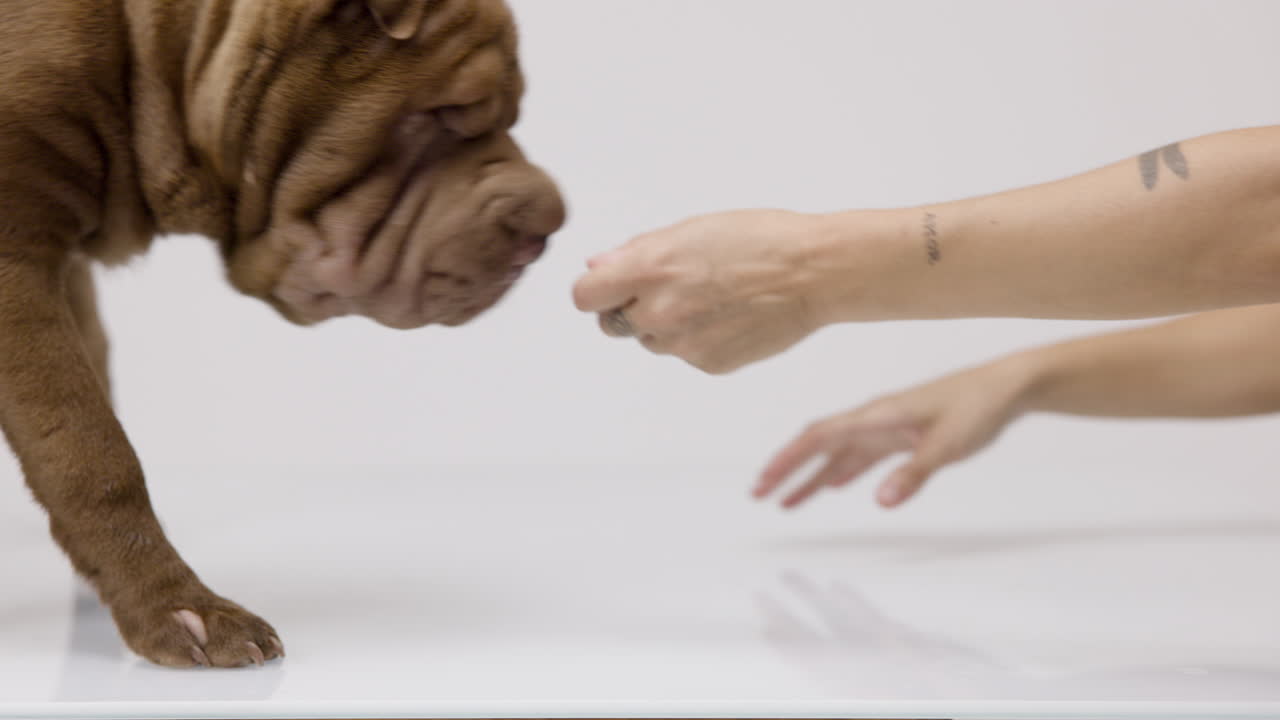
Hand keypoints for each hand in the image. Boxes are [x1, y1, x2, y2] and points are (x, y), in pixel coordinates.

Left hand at [572, 210, 834, 373]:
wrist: (813, 273)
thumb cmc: (757, 240)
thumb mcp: (690, 229)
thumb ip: (636, 252)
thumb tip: (597, 266)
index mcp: (648, 270)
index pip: (584, 298)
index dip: (597, 292)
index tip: (611, 287)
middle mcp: (658, 311)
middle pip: (612, 325)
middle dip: (628, 309)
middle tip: (669, 289)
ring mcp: (683, 344)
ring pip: (651, 341)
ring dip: (666, 325)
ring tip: (710, 299)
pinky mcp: (709, 364)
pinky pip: (687, 354)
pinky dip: (700, 339)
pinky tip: (730, 315)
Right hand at [755, 356, 1036, 508]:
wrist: (1006, 388)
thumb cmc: (977, 408)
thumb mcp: (947, 444)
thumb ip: (913, 473)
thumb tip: (879, 503)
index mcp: (877, 416)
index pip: (819, 437)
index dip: (788, 460)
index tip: (764, 483)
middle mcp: (874, 420)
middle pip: (819, 445)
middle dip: (788, 469)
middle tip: (760, 495)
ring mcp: (888, 428)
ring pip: (838, 454)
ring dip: (812, 477)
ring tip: (786, 503)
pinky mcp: (904, 436)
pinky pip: (863, 456)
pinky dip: (844, 472)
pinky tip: (836, 487)